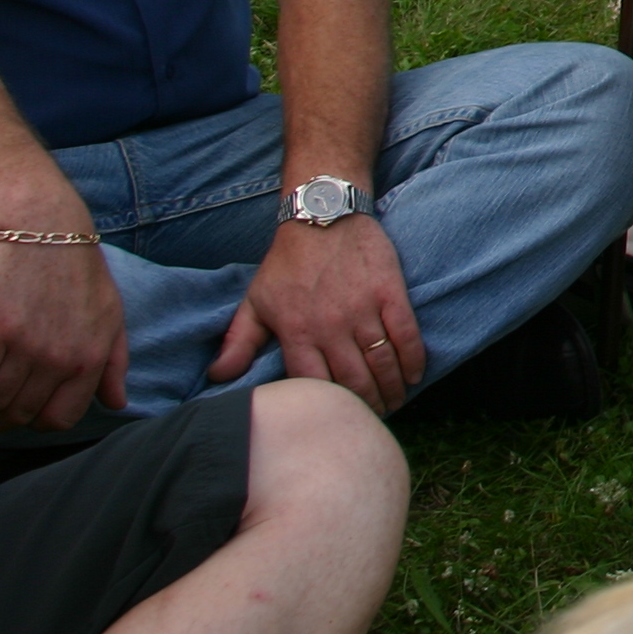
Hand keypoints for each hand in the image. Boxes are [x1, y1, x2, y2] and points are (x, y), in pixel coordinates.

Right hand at [0, 210, 127, 429]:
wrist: (40, 222)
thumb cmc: (74, 266)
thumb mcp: (109, 310)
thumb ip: (113, 361)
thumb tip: (117, 403)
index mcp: (88, 355)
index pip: (58, 419)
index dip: (37, 415)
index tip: (24, 401)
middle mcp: (55, 355)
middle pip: (18, 413)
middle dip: (7, 405)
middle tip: (3, 378)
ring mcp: (19, 343)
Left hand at [209, 214, 424, 413]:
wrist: (323, 215)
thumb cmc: (287, 262)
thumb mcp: (255, 301)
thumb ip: (237, 342)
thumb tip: (217, 377)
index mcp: (297, 332)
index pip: (316, 384)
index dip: (331, 406)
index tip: (341, 418)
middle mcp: (331, 326)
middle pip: (354, 379)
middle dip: (367, 404)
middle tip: (374, 416)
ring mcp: (363, 309)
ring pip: (382, 361)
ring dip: (392, 388)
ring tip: (395, 402)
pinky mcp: (389, 292)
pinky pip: (405, 333)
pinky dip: (413, 358)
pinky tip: (415, 375)